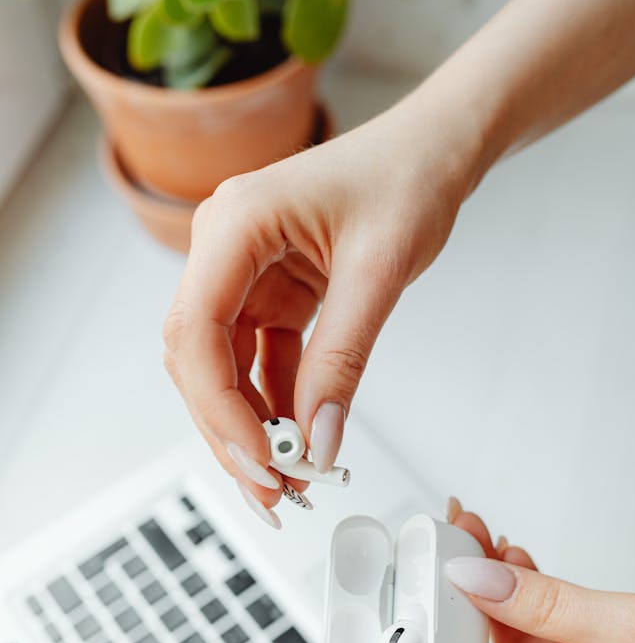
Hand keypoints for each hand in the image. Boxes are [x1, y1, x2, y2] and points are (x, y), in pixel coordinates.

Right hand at [162, 99, 474, 524]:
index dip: (218, 406)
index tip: (261, 459)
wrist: (431, 151)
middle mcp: (224, 248)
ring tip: (289, 480)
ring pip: (223, 367)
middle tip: (273, 491)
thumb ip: (342, 361)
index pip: (195, 331)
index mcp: (236, 224)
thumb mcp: (379, 273)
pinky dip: (277, 401)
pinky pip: (259, 359)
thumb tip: (318, 444)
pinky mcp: (268, 292)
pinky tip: (302, 439)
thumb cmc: (406, 181)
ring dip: (252, 424)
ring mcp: (242, 272)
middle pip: (198, 359)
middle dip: (231, 429)